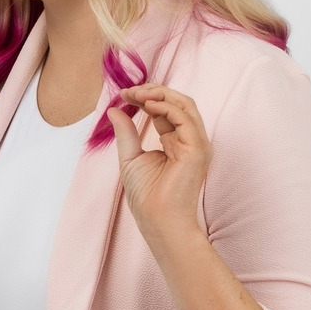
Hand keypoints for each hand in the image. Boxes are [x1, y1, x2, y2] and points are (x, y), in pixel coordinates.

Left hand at [106, 84, 209, 246]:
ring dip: (159, 94)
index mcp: (176, 141)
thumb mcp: (130, 157)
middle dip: (152, 91)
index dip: (145, 98)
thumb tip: (114, 110)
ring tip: (137, 93)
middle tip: (129, 90)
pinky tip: (147, 105)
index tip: (124, 95)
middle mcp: (189, 139)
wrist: (157, 219)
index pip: (165, 109)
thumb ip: (125, 133)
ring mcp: (196, 142)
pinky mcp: (197, 148)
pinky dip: (166, 107)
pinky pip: (185, 118)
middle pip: (177, 102)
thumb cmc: (146, 196)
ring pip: (184, 104)